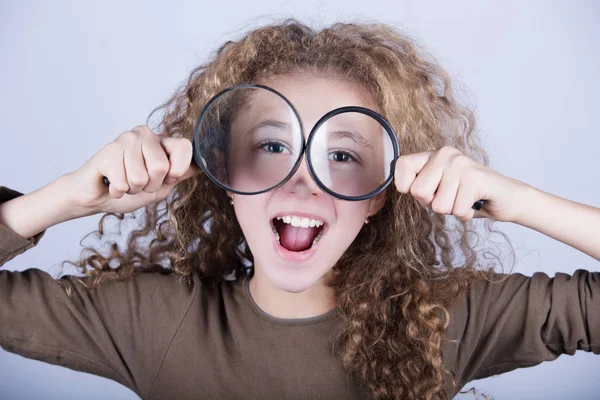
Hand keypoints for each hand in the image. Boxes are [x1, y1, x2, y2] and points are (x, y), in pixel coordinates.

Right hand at [65, 125, 200, 214]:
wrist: (97, 197)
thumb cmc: (130, 189)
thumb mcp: (163, 185)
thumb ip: (181, 173)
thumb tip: (207, 164)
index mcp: (161, 140)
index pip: (184, 147)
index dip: (177, 170)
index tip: (167, 178)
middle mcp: (144, 134)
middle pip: (161, 168)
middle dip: (150, 185)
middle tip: (139, 183)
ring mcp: (125, 140)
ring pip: (141, 177)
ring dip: (133, 189)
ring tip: (125, 182)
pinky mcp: (108, 151)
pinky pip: (123, 182)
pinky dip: (118, 191)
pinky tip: (112, 183)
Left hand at [393, 146, 530, 222]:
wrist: (506, 198)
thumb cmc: (466, 195)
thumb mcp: (437, 189)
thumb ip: (419, 185)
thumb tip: (402, 187)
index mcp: (432, 154)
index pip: (402, 165)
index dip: (405, 185)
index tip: (425, 191)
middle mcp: (445, 154)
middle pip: (418, 192)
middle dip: (433, 203)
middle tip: (451, 196)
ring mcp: (461, 165)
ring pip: (438, 205)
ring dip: (452, 210)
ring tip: (464, 198)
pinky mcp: (475, 179)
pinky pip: (456, 211)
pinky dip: (465, 214)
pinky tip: (474, 203)